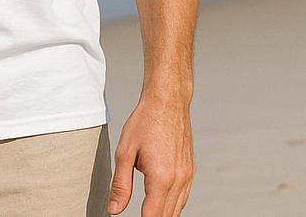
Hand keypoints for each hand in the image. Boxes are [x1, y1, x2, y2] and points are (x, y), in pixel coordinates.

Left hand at [107, 96, 195, 216]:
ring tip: (147, 211)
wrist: (167, 101)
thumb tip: (114, 209)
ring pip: (177, 209)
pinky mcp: (190, 170)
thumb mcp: (125, 152)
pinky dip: (172, 204)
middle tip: (139, 215)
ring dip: (163, 214)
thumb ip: (120, 185)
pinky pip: (183, 197)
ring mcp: (187, 176)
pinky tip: (161, 200)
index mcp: (161, 178)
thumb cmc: (145, 121)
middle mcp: (179, 180)